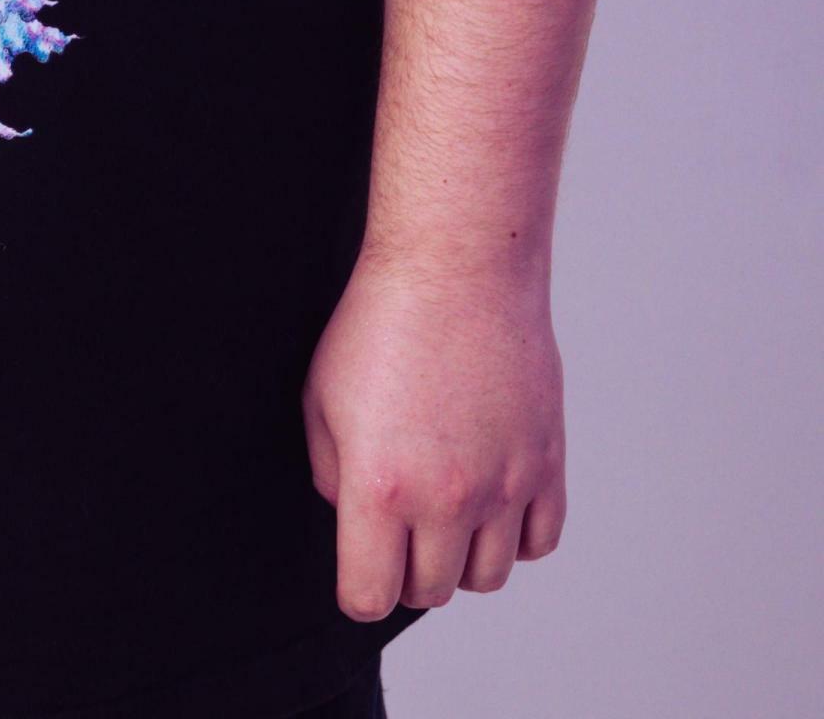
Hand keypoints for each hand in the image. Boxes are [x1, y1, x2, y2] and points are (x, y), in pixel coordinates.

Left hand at [302, 247, 567, 620]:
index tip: (358, 571)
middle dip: (405, 572)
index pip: (370, 595)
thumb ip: (331, 474)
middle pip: (430, 591)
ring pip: (487, 578)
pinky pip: (538, 544)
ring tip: (441, 513)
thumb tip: (353, 517)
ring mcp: (505, 486)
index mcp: (381, 486)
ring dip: (460, 558)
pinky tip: (489, 501)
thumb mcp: (320, 396)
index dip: (358, 591)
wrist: (454, 271)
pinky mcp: (546, 466)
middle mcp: (448, 498)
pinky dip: (513, 538)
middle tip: (395, 532)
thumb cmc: (378, 324)